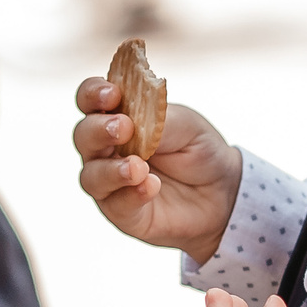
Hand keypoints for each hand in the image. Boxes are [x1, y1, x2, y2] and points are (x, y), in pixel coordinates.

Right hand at [74, 76, 240, 261]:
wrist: (223, 190)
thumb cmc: (197, 149)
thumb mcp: (185, 125)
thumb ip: (156, 119)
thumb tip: (133, 123)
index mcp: (117, 117)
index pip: (90, 100)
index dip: (94, 94)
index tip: (112, 94)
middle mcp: (106, 149)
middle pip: (83, 136)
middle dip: (99, 130)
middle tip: (124, 128)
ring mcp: (111, 182)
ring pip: (91, 176)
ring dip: (111, 170)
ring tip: (138, 166)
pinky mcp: (123, 212)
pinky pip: (116, 205)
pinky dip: (132, 194)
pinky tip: (152, 186)